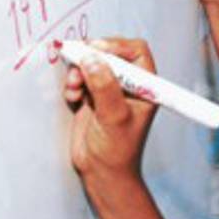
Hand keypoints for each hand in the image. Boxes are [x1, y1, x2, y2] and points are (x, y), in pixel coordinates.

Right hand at [65, 38, 157, 179]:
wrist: (102, 172)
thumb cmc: (118, 150)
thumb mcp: (114, 116)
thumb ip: (105, 87)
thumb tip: (93, 59)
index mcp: (145, 86)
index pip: (136, 52)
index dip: (117, 46)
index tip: (96, 50)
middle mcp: (129, 84)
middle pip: (111, 53)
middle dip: (92, 57)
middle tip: (78, 65)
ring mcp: (109, 90)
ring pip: (93, 64)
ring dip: (79, 70)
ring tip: (74, 87)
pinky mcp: (92, 97)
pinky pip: (80, 78)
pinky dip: (73, 83)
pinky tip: (72, 96)